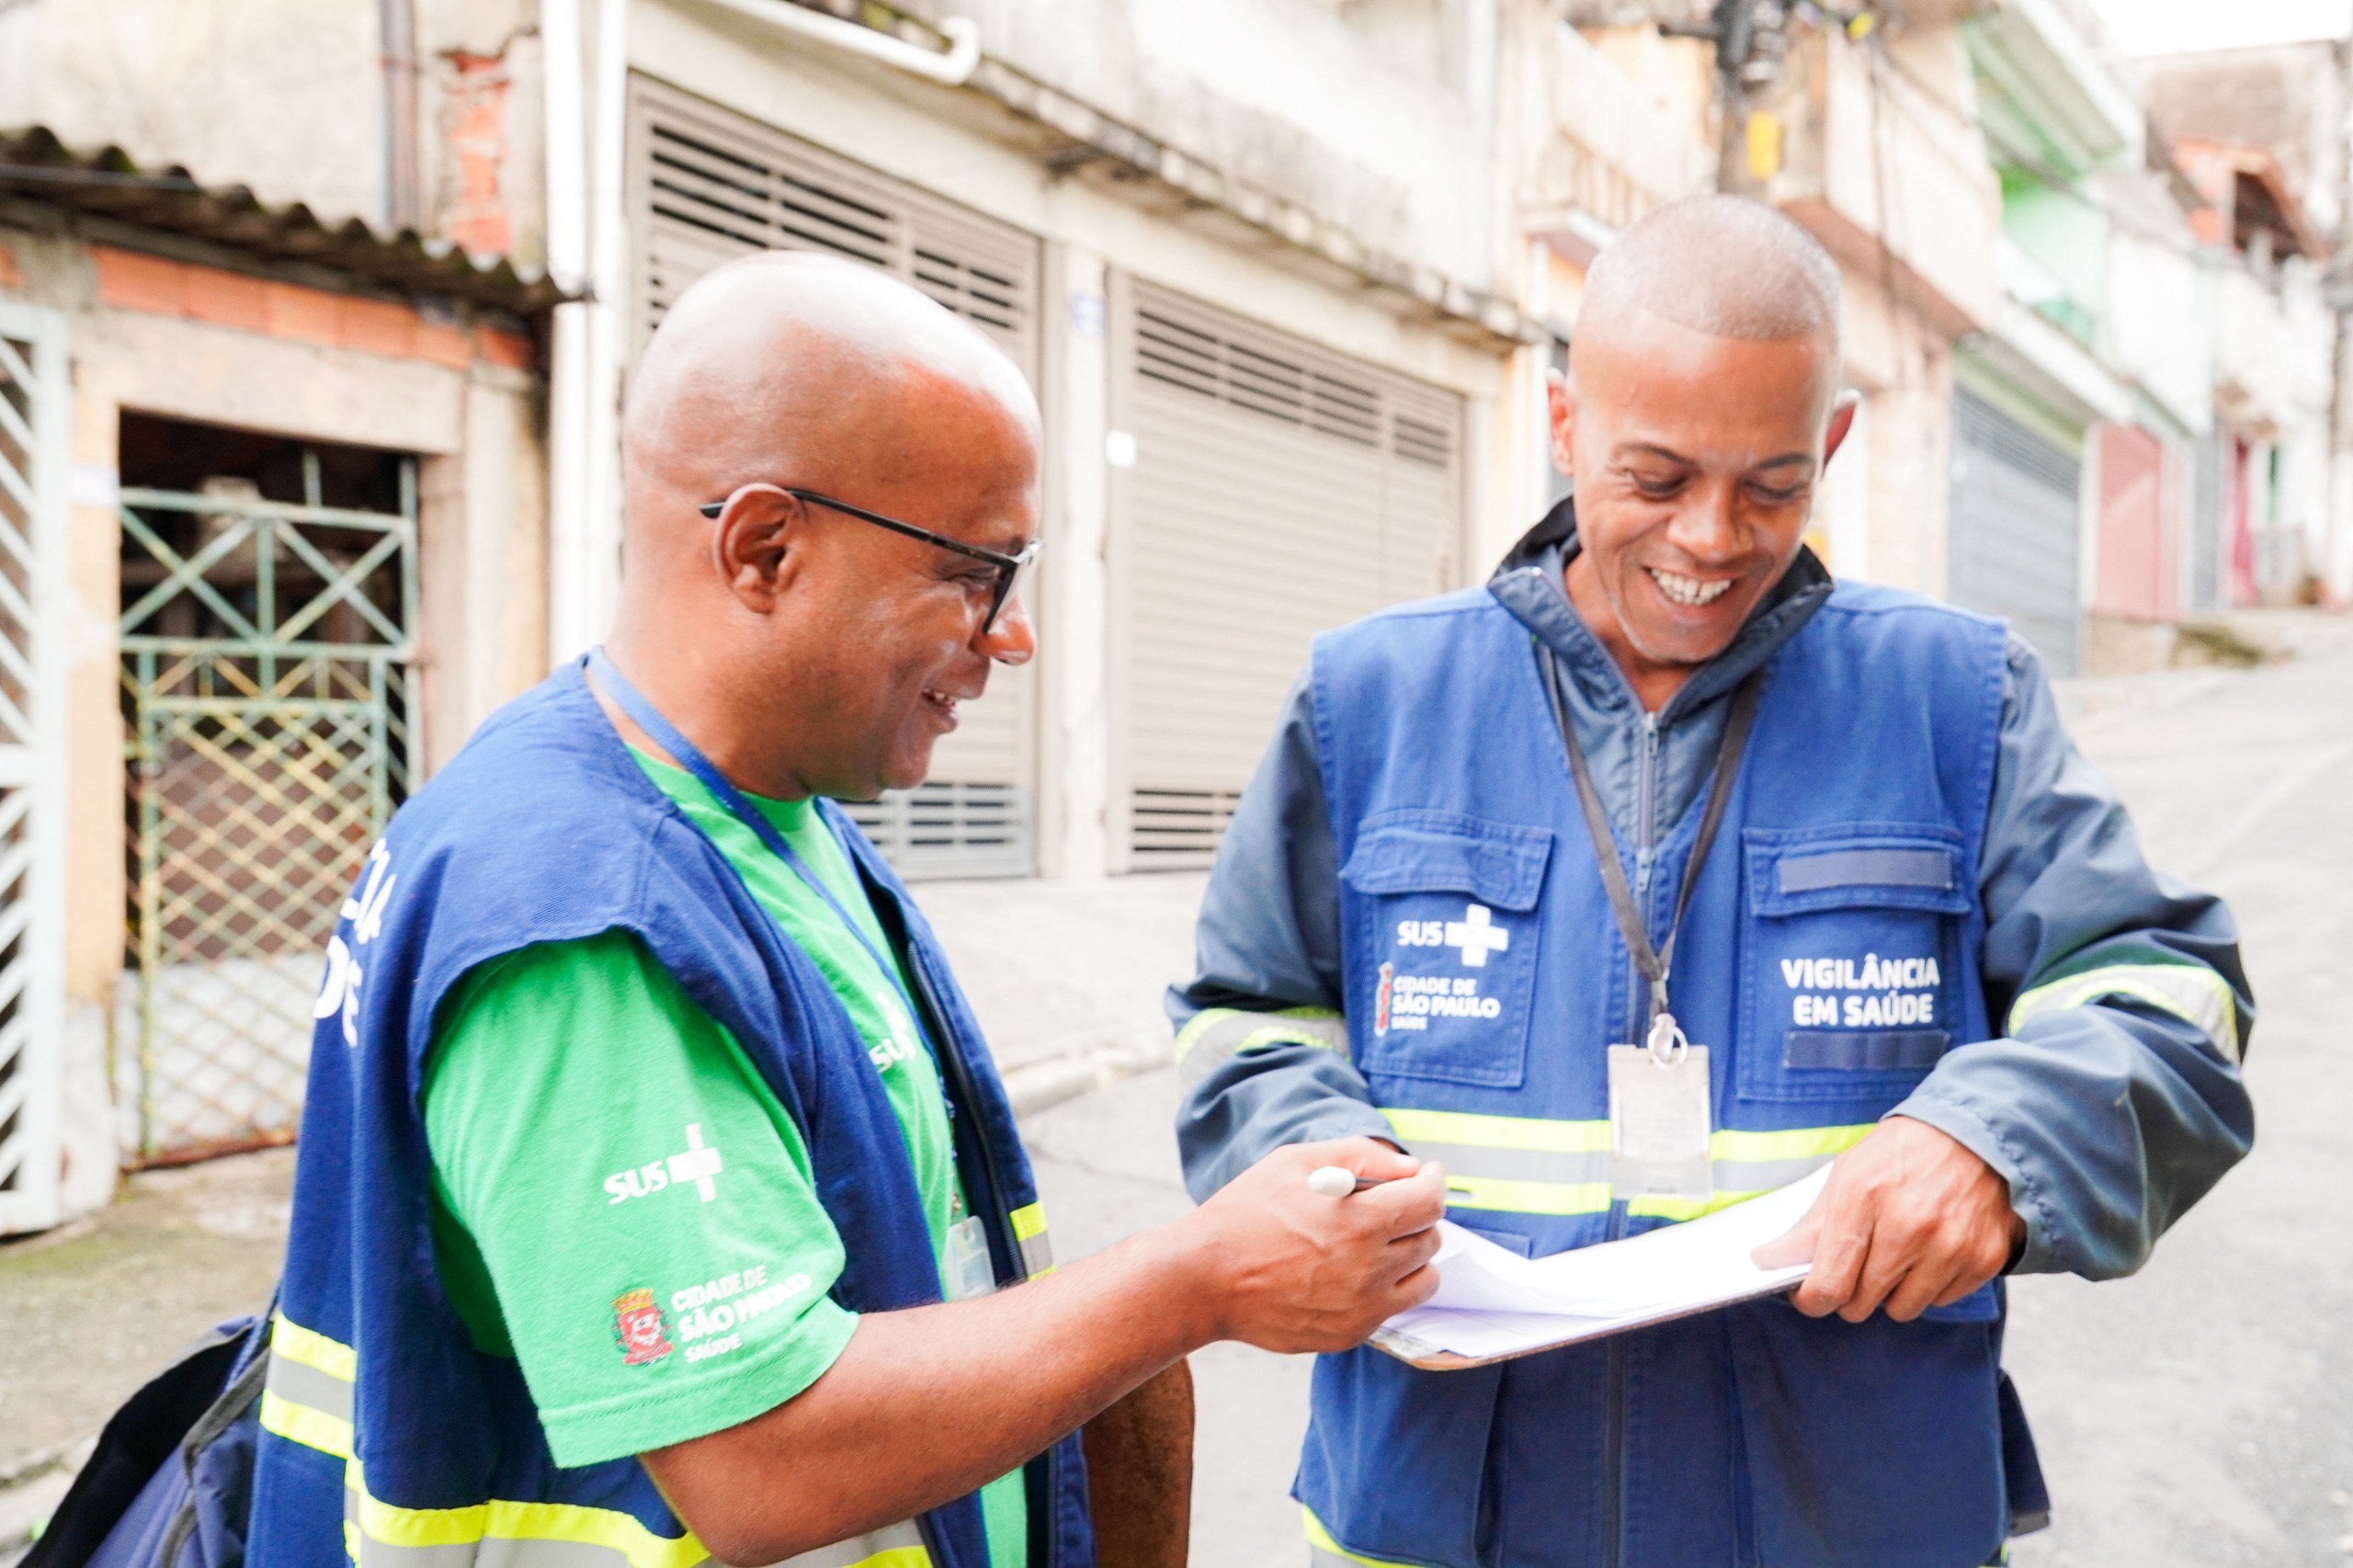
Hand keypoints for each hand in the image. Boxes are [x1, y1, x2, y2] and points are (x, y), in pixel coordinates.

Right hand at [1187, 1137, 1445, 1352]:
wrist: (1203, 1279)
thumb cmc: (1245, 1214)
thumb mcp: (1296, 1162)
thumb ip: (1361, 1156)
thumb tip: (1410, 1168)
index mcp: (1360, 1221)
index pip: (1430, 1201)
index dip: (1433, 1181)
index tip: (1426, 1176)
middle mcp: (1369, 1269)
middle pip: (1431, 1239)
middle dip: (1418, 1216)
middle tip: (1393, 1206)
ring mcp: (1362, 1308)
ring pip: (1424, 1280)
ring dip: (1412, 1256)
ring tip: (1379, 1243)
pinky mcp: (1349, 1334)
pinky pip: (1392, 1309)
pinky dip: (1386, 1288)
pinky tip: (1353, 1272)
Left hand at [1751, 1116, 2024, 1322]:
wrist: (1974, 1136)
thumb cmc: (1901, 1155)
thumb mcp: (1847, 1174)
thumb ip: (1811, 1224)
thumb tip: (1769, 1260)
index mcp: (1864, 1199)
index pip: (1830, 1281)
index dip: (1812, 1300)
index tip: (1808, 1298)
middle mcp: (1909, 1227)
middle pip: (1862, 1302)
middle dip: (1850, 1293)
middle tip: (1854, 1268)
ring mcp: (1951, 1246)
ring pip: (1902, 1309)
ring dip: (1890, 1293)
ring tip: (1895, 1256)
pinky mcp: (1983, 1260)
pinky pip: (1939, 1301)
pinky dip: (1928, 1285)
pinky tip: (1930, 1251)